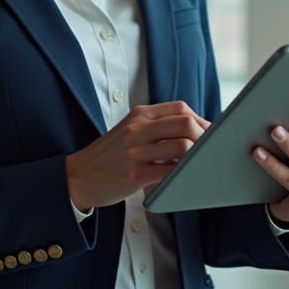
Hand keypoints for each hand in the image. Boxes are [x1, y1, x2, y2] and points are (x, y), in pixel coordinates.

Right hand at [65, 101, 210, 211]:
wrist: (77, 176)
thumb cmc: (110, 155)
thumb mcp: (130, 130)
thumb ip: (156, 126)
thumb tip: (194, 130)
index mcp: (139, 115)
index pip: (180, 109)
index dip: (202, 121)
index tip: (211, 135)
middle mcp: (137, 129)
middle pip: (185, 123)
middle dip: (204, 137)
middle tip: (211, 151)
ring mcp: (134, 151)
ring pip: (181, 147)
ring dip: (197, 158)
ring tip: (199, 166)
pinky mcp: (133, 175)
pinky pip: (169, 173)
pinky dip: (183, 176)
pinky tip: (185, 179)